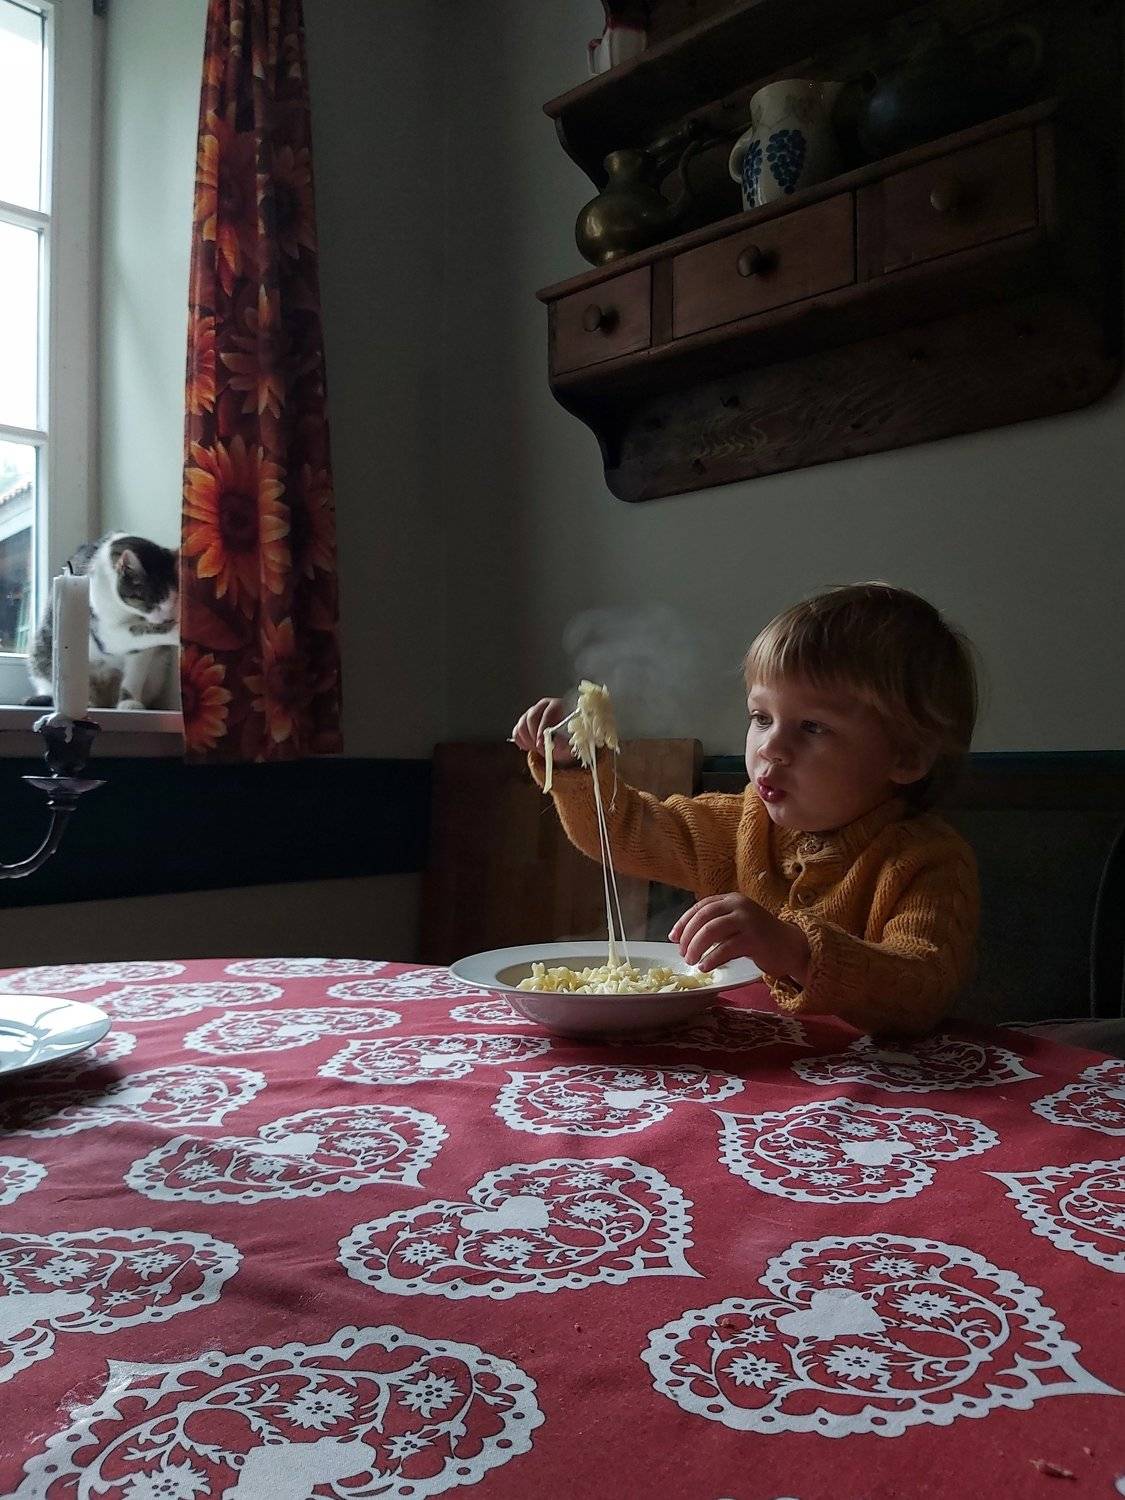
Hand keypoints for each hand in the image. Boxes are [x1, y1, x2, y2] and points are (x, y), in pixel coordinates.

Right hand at [510, 697, 577, 766]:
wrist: (562, 744)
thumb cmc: (568, 740)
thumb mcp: (569, 743)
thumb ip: (562, 741)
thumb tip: (554, 741)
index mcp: (557, 706)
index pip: (547, 713)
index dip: (543, 728)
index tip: (541, 742)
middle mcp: (543, 707)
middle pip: (531, 717)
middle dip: (534, 736)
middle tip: (540, 749)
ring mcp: (530, 713)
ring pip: (522, 725)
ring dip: (529, 740)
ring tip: (538, 749)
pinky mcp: (522, 723)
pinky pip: (516, 732)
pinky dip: (522, 742)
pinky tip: (530, 746)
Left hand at [670, 893, 810, 982]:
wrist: (791, 946)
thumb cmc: (759, 938)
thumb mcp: (735, 924)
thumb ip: (714, 925)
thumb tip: (682, 938)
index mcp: (732, 899)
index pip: (700, 906)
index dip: (683, 922)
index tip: (672, 937)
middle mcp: (739, 905)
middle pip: (703, 917)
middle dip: (687, 936)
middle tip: (682, 953)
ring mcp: (748, 920)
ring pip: (711, 931)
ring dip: (696, 947)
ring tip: (691, 961)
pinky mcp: (754, 939)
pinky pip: (725, 948)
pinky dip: (711, 959)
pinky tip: (705, 967)